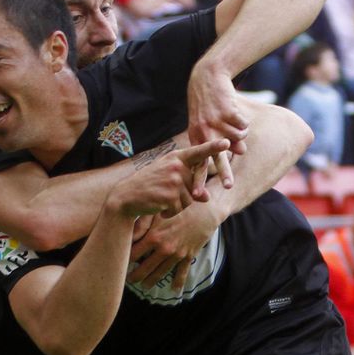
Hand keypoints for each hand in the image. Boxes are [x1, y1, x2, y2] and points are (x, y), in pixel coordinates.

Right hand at [109, 138, 231, 220]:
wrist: (126, 196)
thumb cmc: (149, 185)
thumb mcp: (169, 179)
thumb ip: (189, 184)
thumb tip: (206, 197)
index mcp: (176, 157)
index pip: (198, 152)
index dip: (213, 147)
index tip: (227, 142)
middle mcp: (176, 166)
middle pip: (196, 186)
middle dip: (185, 195)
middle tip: (165, 193)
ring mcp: (173, 180)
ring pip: (189, 200)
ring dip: (177, 205)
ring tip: (161, 199)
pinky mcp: (170, 195)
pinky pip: (179, 209)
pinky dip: (170, 212)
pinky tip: (159, 207)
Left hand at [128, 202, 218, 287]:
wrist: (205, 210)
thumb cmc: (179, 207)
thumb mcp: (158, 212)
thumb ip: (142, 223)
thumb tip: (128, 234)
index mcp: (154, 237)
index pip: (134, 254)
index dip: (125, 260)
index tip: (120, 264)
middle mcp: (164, 248)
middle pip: (145, 268)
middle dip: (135, 276)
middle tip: (128, 281)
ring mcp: (177, 254)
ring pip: (161, 273)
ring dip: (151, 281)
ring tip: (144, 286)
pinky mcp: (188, 256)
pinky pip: (182, 273)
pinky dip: (178, 283)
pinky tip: (174, 290)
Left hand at [186, 64, 247, 194]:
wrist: (207, 78)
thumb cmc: (206, 106)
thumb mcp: (203, 125)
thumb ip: (219, 143)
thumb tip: (239, 153)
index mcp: (197, 139)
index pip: (200, 165)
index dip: (199, 180)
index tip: (199, 195)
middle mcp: (205, 133)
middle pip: (218, 158)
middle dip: (224, 173)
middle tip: (228, 186)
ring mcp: (216, 122)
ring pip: (239, 139)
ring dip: (241, 133)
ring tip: (232, 121)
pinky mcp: (227, 112)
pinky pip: (244, 126)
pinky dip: (244, 121)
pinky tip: (234, 111)